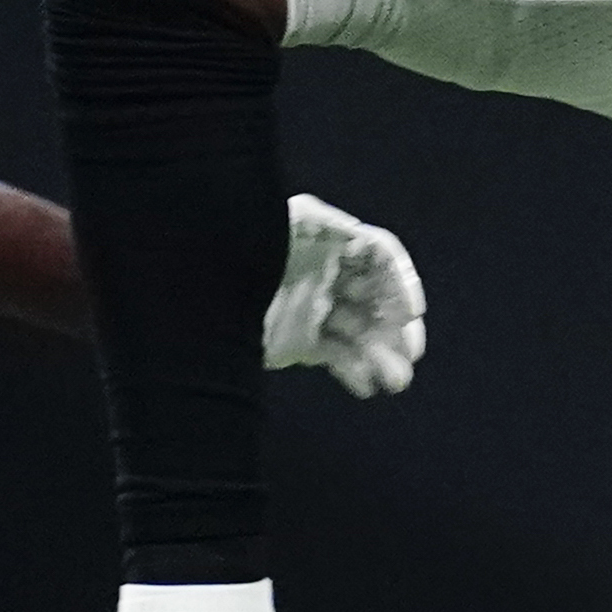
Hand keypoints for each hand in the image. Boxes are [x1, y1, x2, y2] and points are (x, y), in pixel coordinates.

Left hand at [261, 193, 425, 397]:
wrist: (200, 291)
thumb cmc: (245, 246)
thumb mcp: (291, 225)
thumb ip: (327, 227)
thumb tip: (366, 241)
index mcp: (331, 241)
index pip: (380, 258)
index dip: (400, 283)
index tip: (411, 314)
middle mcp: (329, 274)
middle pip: (378, 300)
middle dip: (397, 329)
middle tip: (410, 357)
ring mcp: (315, 309)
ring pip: (361, 333)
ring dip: (382, 356)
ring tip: (395, 382)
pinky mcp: (301, 341)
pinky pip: (337, 355)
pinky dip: (354, 371)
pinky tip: (365, 386)